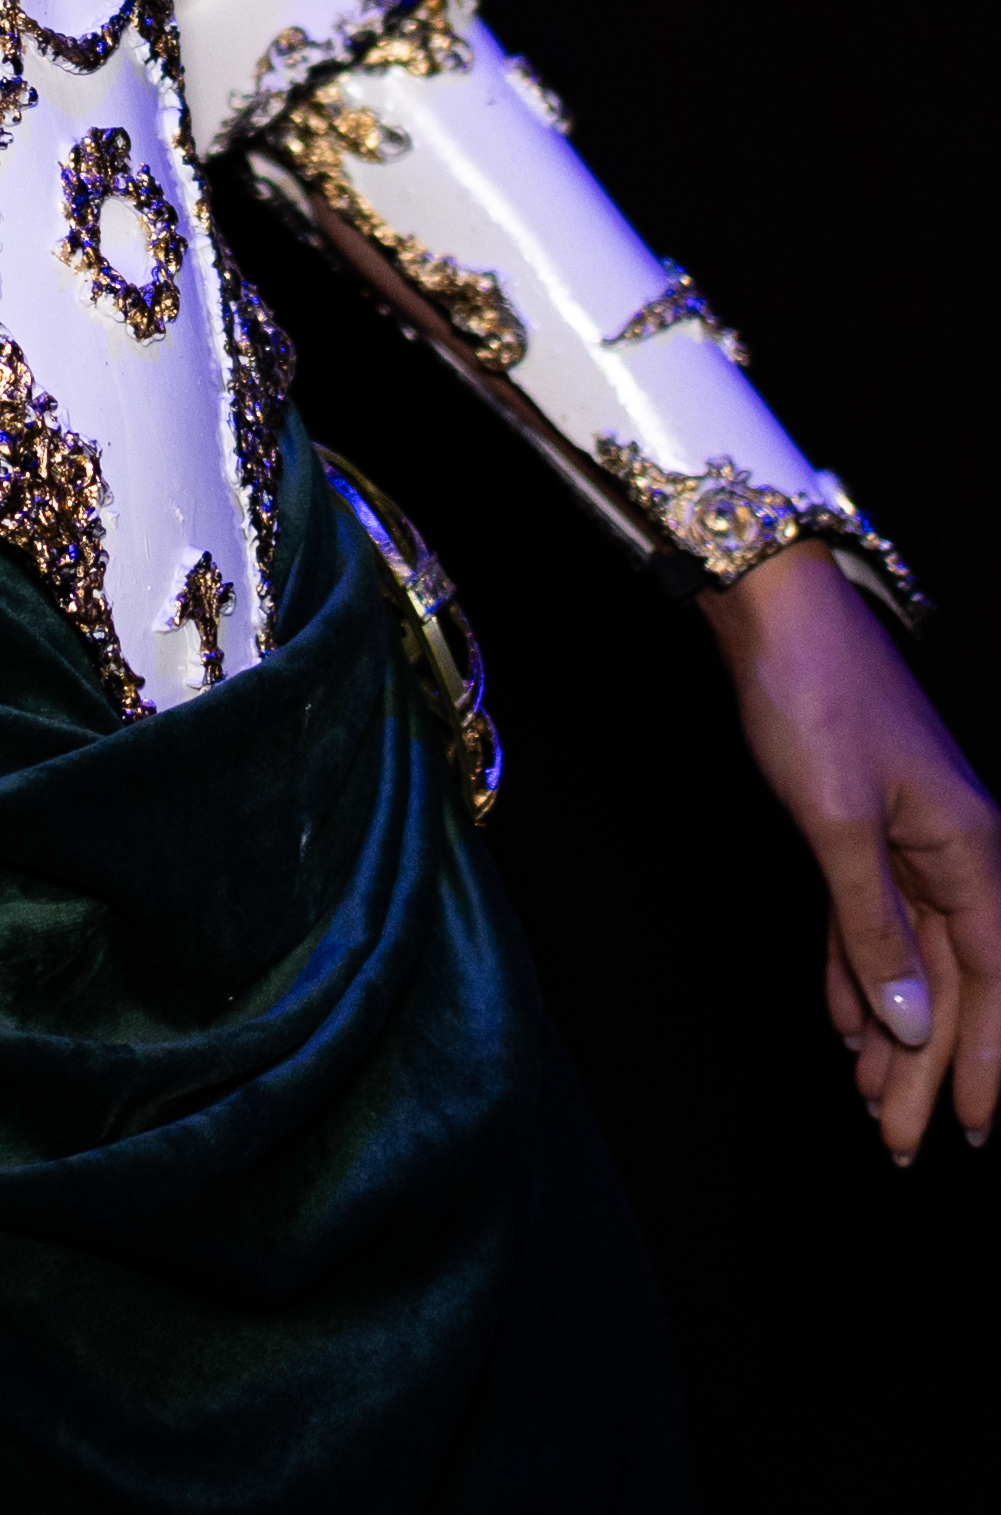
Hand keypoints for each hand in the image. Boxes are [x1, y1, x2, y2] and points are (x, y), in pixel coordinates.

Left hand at [704, 536, 1000, 1160]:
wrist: (770, 605)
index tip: (969, 1129)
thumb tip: (916, 1024)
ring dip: (890, 1027)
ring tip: (871, 1099)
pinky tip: (845, 1022)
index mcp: (971, 850)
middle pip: (950, 980)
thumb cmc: (812, 697)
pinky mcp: (860, 820)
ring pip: (908, 955)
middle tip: (898, 1143)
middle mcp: (952, 849)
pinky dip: (856, 971)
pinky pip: (869, 917)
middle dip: (926, 1067)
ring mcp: (907, 835)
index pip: (992, 981)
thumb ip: (876, 928)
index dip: (985, 1060)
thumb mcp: (840, 823)